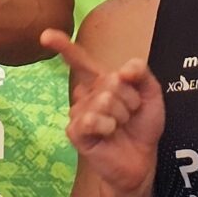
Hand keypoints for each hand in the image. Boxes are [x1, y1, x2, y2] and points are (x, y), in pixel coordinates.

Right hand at [44, 28, 162, 195]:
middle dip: (131, 99)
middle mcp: (86, 94)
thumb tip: (125, 69)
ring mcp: (78, 113)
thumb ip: (141, 74)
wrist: (142, 160)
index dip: (63, 46)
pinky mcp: (76, 132)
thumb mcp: (150, 95)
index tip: (46, 36)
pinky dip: (107, 125)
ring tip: (121, 126)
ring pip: (104, 100)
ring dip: (123, 115)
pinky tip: (109, 133)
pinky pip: (91, 119)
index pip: (80, 60)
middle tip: (130, 115)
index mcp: (101, 82)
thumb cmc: (142, 127)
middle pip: (111, 81)